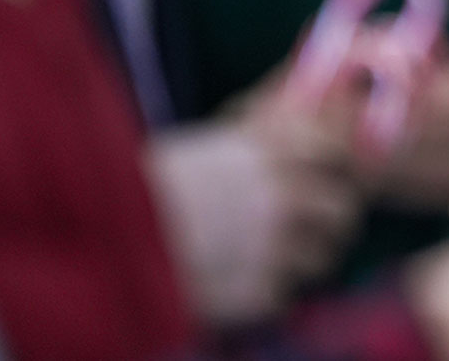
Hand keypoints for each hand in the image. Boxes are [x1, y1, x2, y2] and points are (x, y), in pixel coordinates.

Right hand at [147, 113, 360, 325]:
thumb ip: (254, 152)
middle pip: (343, 211)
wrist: (105, 236)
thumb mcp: (205, 151)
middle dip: (333, 225)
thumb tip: (293, 156)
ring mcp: (275, 244)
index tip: (330, 178)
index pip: (335, 153)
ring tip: (272, 262)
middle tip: (316, 233)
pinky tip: (234, 286)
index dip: (336, 168)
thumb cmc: (145, 190)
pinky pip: (283, 296)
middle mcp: (283, 194)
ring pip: (323, 260)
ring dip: (304, 264)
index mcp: (269, 151)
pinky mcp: (258, 291)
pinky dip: (264, 295)